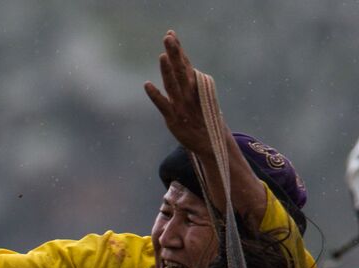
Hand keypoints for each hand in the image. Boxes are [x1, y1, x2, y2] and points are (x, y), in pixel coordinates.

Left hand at [143, 30, 209, 155]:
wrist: (212, 142)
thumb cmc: (205, 118)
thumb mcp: (200, 96)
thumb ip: (191, 80)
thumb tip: (183, 64)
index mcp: (196, 87)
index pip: (185, 64)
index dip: (177, 50)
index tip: (171, 33)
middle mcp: (190, 94)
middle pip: (181, 69)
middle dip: (175, 53)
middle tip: (168, 36)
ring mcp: (182, 106)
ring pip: (173, 84)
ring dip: (167, 70)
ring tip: (162, 55)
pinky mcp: (174, 119)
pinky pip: (163, 105)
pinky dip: (155, 95)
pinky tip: (147, 84)